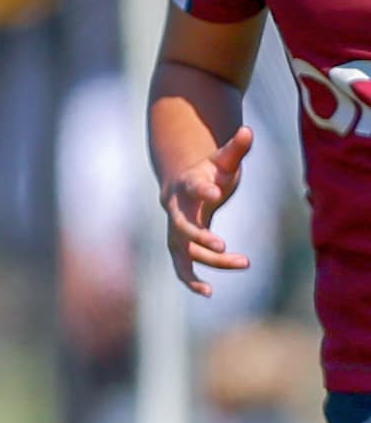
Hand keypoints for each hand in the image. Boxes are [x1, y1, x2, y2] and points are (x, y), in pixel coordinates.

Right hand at [162, 123, 253, 295]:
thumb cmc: (206, 173)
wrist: (181, 187)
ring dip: (208, 261)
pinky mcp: (181, 247)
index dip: (202, 191)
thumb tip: (248, 130)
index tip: (215, 193)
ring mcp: (176, 231)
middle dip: (200, 237)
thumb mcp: (222, 160)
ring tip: (243, 262)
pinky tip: (208, 292)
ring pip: (185, 250)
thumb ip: (235, 148)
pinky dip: (192, 280)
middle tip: (222, 246)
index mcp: (186, 187)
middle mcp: (176, 211)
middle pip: (183, 227)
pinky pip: (182, 266)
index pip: (192, 189)